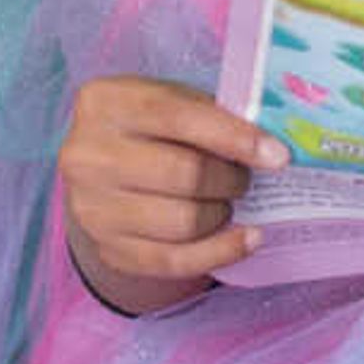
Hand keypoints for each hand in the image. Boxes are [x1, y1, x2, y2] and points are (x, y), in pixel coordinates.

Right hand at [59, 76, 288, 316]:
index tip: (277, 155)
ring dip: (222, 214)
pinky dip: (220, 252)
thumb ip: (210, 115)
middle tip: (245, 178)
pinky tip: (245, 239)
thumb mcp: (169, 102)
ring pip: (183, 222)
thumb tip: (271, 147)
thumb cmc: (148, 129)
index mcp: (103, 103)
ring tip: (227, 202)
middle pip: (184, 174)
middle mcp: (86, 155)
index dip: (234, 137)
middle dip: (231, 179)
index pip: (177, 117)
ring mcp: (91, 207)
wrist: (100, 171)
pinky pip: (174, 261)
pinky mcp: (106, 249)